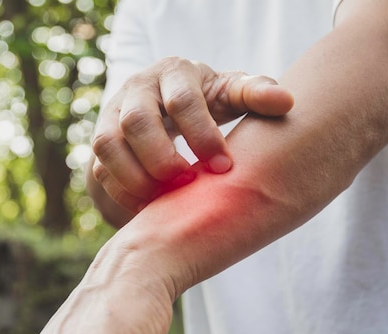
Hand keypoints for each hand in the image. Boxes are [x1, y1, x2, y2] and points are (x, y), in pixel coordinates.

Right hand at [91, 57, 293, 212]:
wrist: (165, 105)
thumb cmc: (207, 101)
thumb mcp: (232, 93)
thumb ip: (255, 94)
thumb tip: (286, 102)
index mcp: (174, 73)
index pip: (182, 101)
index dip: (202, 137)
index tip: (224, 168)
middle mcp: (136, 89)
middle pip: (136, 122)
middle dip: (163, 160)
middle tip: (188, 184)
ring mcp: (112, 115)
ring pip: (107, 145)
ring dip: (136, 178)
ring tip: (164, 199)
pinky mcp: (101, 143)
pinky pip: (100, 169)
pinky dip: (123, 192)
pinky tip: (150, 206)